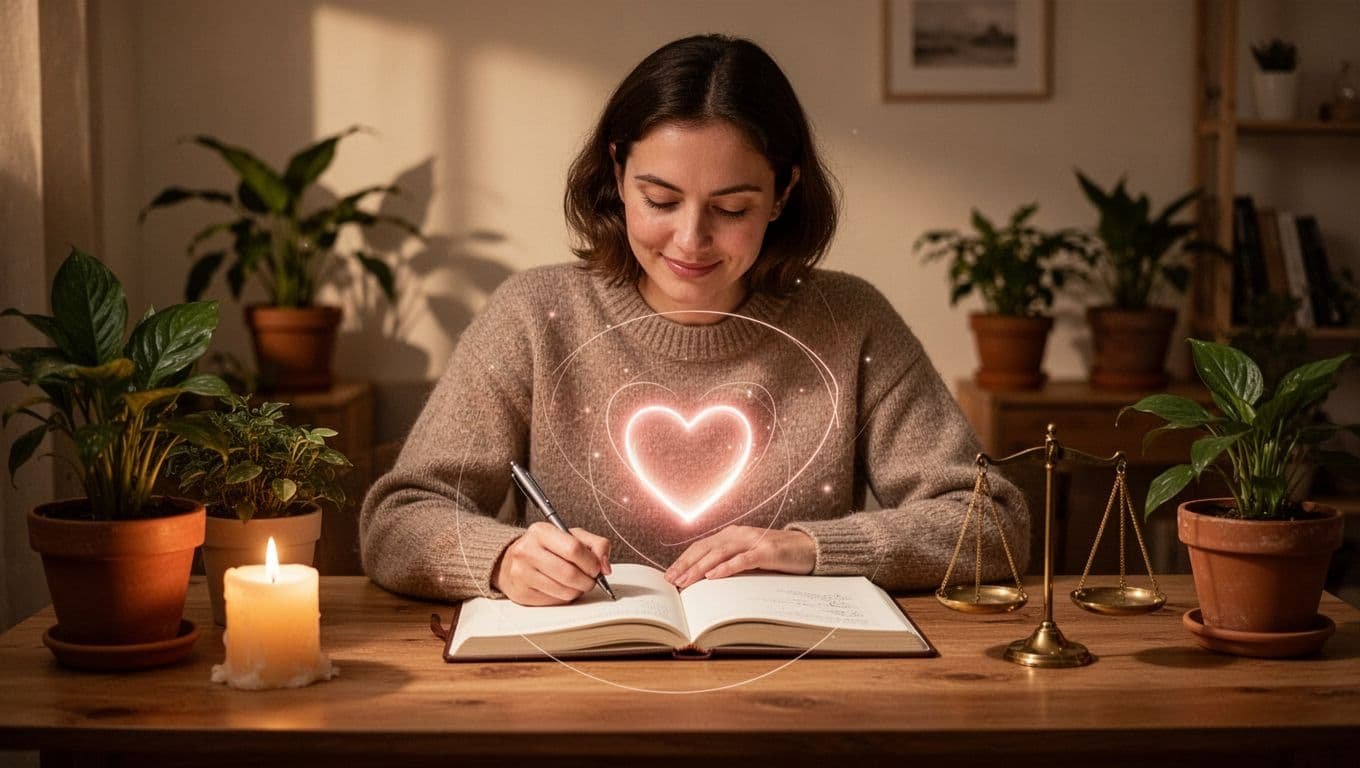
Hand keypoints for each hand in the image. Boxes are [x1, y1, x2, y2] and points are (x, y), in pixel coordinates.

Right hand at [493, 522, 611, 605]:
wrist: (511, 560)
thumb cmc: (546, 547)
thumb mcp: (571, 536)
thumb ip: (596, 544)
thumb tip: (605, 567)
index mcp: (540, 532)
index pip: (573, 549)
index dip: (591, 562)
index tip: (597, 567)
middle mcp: (527, 551)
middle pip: (570, 574)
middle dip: (588, 581)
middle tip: (590, 579)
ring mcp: (521, 574)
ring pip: (564, 591)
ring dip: (578, 591)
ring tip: (576, 583)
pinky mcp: (521, 594)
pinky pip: (554, 602)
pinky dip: (564, 597)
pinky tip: (561, 588)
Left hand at [664, 526, 814, 588]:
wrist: (808, 548)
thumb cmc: (777, 555)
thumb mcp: (749, 556)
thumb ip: (730, 562)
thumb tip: (705, 580)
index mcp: (732, 535)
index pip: (701, 546)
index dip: (684, 559)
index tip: (669, 574)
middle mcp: (739, 534)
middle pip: (706, 549)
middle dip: (686, 565)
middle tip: (671, 580)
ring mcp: (753, 541)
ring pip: (719, 553)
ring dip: (700, 568)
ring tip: (686, 581)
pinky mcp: (767, 552)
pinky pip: (742, 560)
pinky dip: (726, 567)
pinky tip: (713, 576)